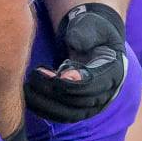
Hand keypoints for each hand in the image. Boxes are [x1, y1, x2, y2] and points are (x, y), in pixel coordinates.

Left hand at [24, 3, 128, 122]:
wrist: (92, 40)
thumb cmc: (91, 30)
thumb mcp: (92, 25)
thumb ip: (85, 32)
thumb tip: (76, 45)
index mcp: (114, 73)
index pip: (95, 85)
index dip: (76, 83)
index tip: (57, 74)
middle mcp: (105, 94)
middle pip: (79, 103)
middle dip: (54, 92)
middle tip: (34, 76)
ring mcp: (92, 105)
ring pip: (68, 114)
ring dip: (45, 103)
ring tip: (27, 87)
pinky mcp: (77, 109)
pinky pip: (60, 116)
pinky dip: (43, 109)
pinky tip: (28, 95)